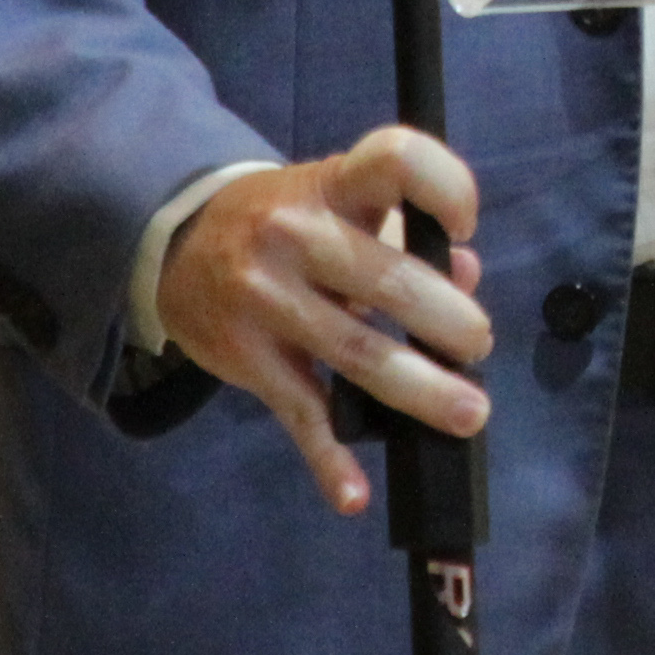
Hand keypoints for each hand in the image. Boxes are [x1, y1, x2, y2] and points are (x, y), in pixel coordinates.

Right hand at [153, 127, 488, 515]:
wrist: (177, 242)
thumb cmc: (286, 220)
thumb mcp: (337, 204)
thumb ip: (404, 235)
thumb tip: (466, 273)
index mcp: (332, 184)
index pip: (396, 160)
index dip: (447, 189)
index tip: (462, 228)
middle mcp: (298, 234)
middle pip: (389, 279)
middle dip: (449, 321)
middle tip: (477, 344)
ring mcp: (266, 297)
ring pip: (356, 352)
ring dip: (421, 390)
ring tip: (469, 414)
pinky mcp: (246, 357)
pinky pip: (298, 412)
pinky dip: (328, 459)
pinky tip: (353, 494)